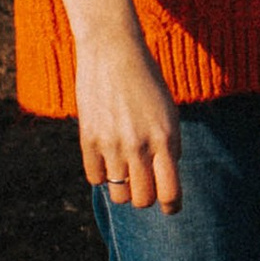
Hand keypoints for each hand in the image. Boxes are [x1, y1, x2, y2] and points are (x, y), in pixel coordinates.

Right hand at [77, 27, 182, 212]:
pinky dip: (103, 175)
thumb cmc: (147, 82)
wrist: (114, 52)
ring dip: (124, 188)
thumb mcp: (168, 113)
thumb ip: (170, 146)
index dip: (171, 206)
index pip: (170, 192)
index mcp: (166, 138)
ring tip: (126, 171)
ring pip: (118, 194)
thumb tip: (165, 181)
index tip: (170, 207)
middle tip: (145, 186)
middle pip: (142, 200)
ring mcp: (111, 144)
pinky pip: (95, 178)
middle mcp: (139, 146)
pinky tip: (107, 158)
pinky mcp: (88, 139)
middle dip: (146, 197)